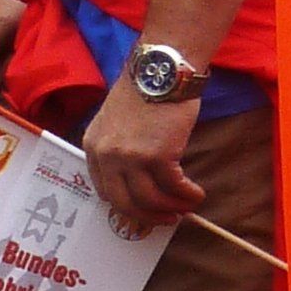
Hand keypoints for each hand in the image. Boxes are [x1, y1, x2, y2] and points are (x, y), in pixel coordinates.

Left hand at [82, 64, 205, 227]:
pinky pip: (174, 186)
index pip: (104, 190)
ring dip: (172, 208)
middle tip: (165, 220)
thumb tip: (139, 176)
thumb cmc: (145, 89)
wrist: (161, 70)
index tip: (142, 210)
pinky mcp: (158, 155)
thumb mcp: (116, 120)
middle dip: (147, 216)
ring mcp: (131, 157)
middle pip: (124, 202)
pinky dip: (187, 194)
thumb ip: (119, 147)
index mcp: (93, 146)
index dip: (125, 205)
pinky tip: (197, 194)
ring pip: (150, 199)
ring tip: (187, 206)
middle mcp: (107, 156)